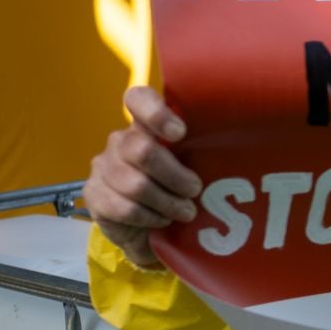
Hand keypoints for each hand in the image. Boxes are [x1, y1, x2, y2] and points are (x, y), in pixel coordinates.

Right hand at [83, 86, 201, 267]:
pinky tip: (162, 220)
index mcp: (145, 125)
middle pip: (142, 149)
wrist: (147, 230)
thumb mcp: (191, 167)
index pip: (138, 99)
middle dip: (175, 175)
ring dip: (167, 201)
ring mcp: (103, 167)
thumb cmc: (176, 189)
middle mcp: (120, 141)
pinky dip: (150, 217)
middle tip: (195, 190)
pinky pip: (124, 208)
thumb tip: (236, 150)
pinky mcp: (94, 195)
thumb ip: (200, 153)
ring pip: (135, 184)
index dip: (156, 113)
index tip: (180, 133)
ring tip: (186, 212)